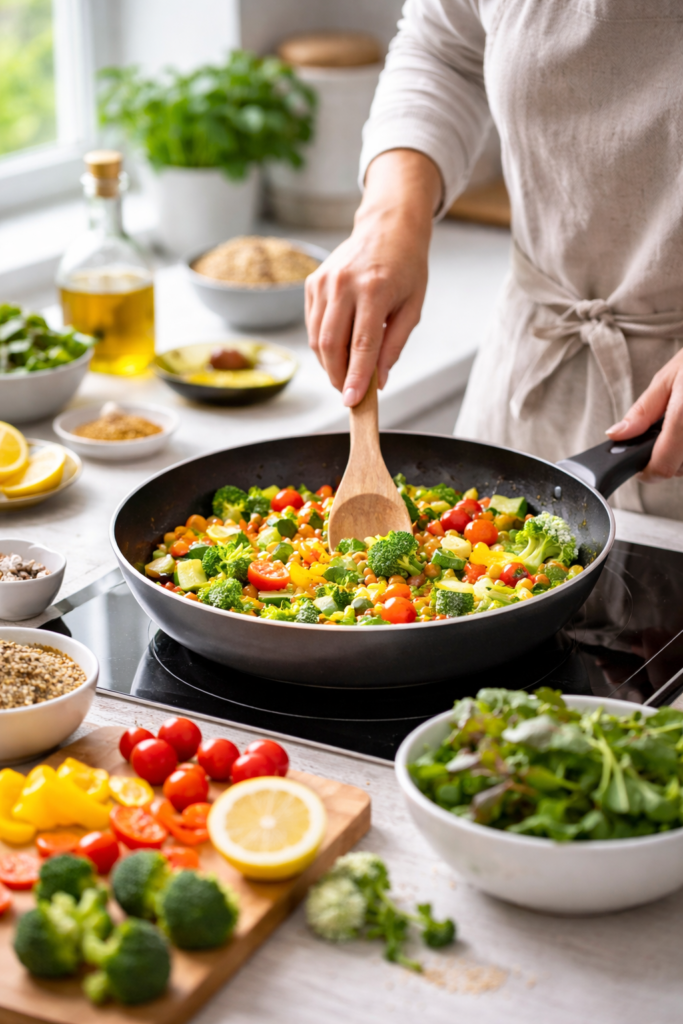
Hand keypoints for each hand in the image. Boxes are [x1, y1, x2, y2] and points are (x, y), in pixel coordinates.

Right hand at [305, 149, 441, 405]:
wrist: (387, 227)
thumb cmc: (406, 267)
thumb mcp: (412, 307)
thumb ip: (394, 346)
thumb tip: (378, 381)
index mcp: (375, 289)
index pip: (362, 344)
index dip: (355, 377)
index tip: (351, 402)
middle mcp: (344, 284)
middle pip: (331, 344)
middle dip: (337, 375)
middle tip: (347, 391)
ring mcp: (324, 281)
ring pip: (317, 337)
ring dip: (328, 363)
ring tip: (344, 372)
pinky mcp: (312, 282)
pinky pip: (312, 324)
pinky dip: (322, 343)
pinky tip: (338, 346)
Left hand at [606, 348, 682, 480]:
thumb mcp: (667, 380)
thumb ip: (641, 413)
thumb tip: (617, 435)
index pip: (662, 467)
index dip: (646, 472)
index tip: (639, 466)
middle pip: (678, 470)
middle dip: (664, 458)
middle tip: (663, 434)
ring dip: (681, 455)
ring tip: (680, 424)